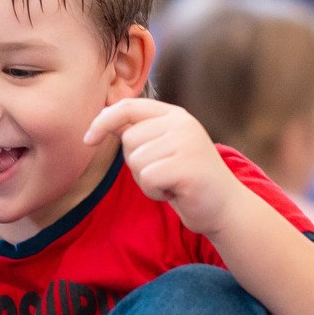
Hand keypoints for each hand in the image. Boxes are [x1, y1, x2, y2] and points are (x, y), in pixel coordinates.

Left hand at [84, 100, 244, 239]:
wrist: (225, 207)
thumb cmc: (188, 180)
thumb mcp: (163, 149)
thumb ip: (140, 132)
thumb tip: (105, 119)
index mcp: (174, 115)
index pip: (127, 107)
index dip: (102, 121)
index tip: (87, 140)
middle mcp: (181, 123)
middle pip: (129, 140)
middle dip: (137, 165)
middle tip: (163, 174)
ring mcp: (187, 142)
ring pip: (136, 161)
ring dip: (147, 181)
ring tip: (171, 183)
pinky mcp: (188, 165)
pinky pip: (148, 178)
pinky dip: (155, 192)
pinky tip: (175, 192)